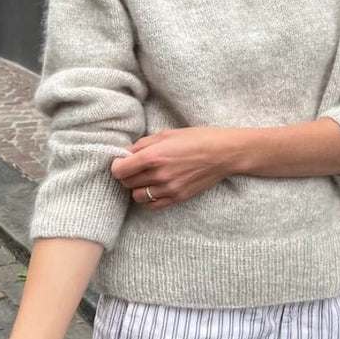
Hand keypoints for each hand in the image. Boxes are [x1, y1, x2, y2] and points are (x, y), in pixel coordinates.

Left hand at [110, 127, 238, 210]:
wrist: (222, 153)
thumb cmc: (197, 138)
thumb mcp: (168, 133)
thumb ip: (144, 144)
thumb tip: (127, 152)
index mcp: (154, 156)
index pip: (120, 170)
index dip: (117, 165)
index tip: (121, 161)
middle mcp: (158, 175)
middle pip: (127, 183)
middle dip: (127, 174)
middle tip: (135, 167)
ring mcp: (168, 189)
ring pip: (137, 196)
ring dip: (137, 187)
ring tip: (146, 177)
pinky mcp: (177, 198)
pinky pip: (152, 205)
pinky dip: (149, 198)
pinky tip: (156, 187)